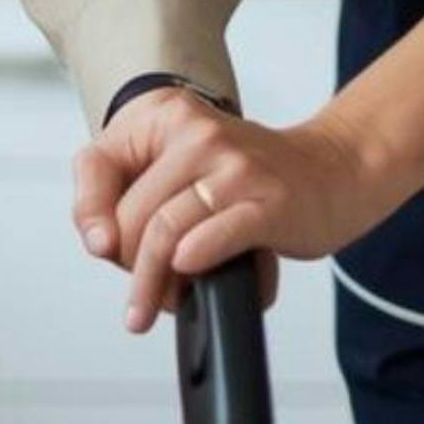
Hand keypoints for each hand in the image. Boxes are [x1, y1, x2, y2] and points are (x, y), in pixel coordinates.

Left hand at [73, 86, 400, 333]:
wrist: (333, 169)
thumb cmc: (250, 176)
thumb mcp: (181, 165)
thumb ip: (133, 192)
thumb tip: (101, 242)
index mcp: (166, 114)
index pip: (97, 165)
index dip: (90, 216)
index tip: (101, 250)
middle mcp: (196, 131)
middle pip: (130, 214)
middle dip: (130, 265)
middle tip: (144, 290)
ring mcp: (233, 165)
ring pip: (162, 232)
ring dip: (151, 285)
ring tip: (154, 308)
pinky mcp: (267, 201)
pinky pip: (211, 236)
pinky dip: (192, 262)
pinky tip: (190, 276)